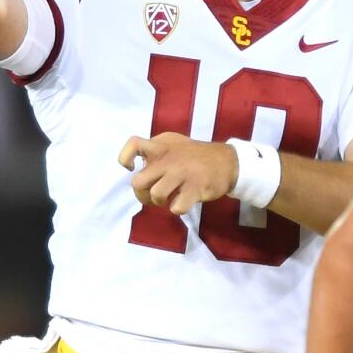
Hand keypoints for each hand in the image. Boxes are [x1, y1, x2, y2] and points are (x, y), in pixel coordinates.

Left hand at [118, 132, 237, 215]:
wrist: (227, 162)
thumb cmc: (195, 155)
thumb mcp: (173, 144)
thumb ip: (155, 152)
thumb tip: (138, 168)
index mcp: (161, 146)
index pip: (133, 144)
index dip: (125, 158)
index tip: (132, 167)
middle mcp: (168, 158)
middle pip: (138, 182)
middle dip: (143, 194)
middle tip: (154, 194)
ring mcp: (181, 173)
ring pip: (155, 195)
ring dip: (160, 202)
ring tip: (170, 197)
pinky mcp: (195, 188)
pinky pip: (176, 208)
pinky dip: (178, 208)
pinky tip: (184, 201)